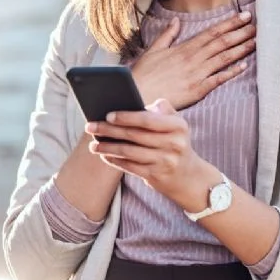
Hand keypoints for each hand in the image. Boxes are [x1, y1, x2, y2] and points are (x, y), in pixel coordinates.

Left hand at [86, 99, 205, 201]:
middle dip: (109, 131)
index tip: (108, 115)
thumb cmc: (175, 142)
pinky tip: (104, 155)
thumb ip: (161, 109)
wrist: (188, 176)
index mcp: (178, 126)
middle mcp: (174, 144)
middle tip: (90, 126)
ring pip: (129, 152)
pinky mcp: (156, 176)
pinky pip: (130, 167)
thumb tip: (134, 104)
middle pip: (134, 135)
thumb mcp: (176, 123)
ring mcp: (165, 161)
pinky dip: (115, 161)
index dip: (126, 117)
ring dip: (108, 148)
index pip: (147, 119)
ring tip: (93, 145)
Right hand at [131, 11, 254, 108]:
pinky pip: (218, 79)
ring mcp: (196, 74)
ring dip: (240, 49)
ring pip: (223, 58)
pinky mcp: (197, 90)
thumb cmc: (143, 74)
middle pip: (221, 43)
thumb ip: (167, 35)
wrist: (136, 94)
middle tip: (257, 25)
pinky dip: (231, 72)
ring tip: (256, 41)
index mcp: (184, 48)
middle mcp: (193, 58)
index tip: (243, 16)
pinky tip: (244, 66)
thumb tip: (176, 21)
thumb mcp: (153, 50)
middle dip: (240, 33)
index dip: (229, 24)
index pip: (211, 32)